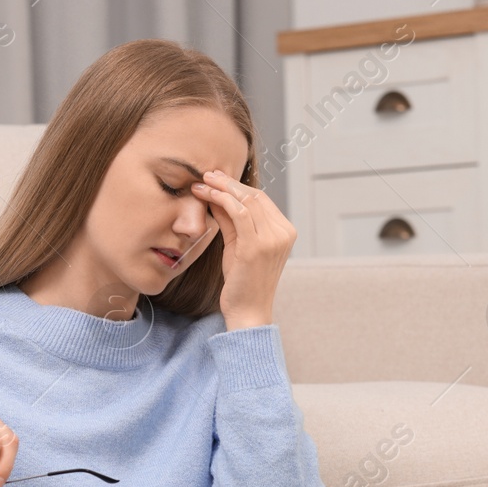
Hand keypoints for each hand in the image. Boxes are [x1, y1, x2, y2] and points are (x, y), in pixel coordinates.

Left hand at [190, 169, 296, 330]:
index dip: (237, 185)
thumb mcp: (238, 245)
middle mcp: (283, 233)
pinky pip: (238, 212)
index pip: (261, 199)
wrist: (248, 312)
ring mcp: (272, 239)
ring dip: (221, 187)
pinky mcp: (257, 246)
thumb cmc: (242, 282)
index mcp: (285, 231)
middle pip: (255, 195)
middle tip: (206, 174)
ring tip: (202, 182)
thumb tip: (217, 193)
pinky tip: (205, 195)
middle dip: (228, 182)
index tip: (216, 178)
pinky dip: (221, 199)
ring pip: (246, 200)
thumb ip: (231, 220)